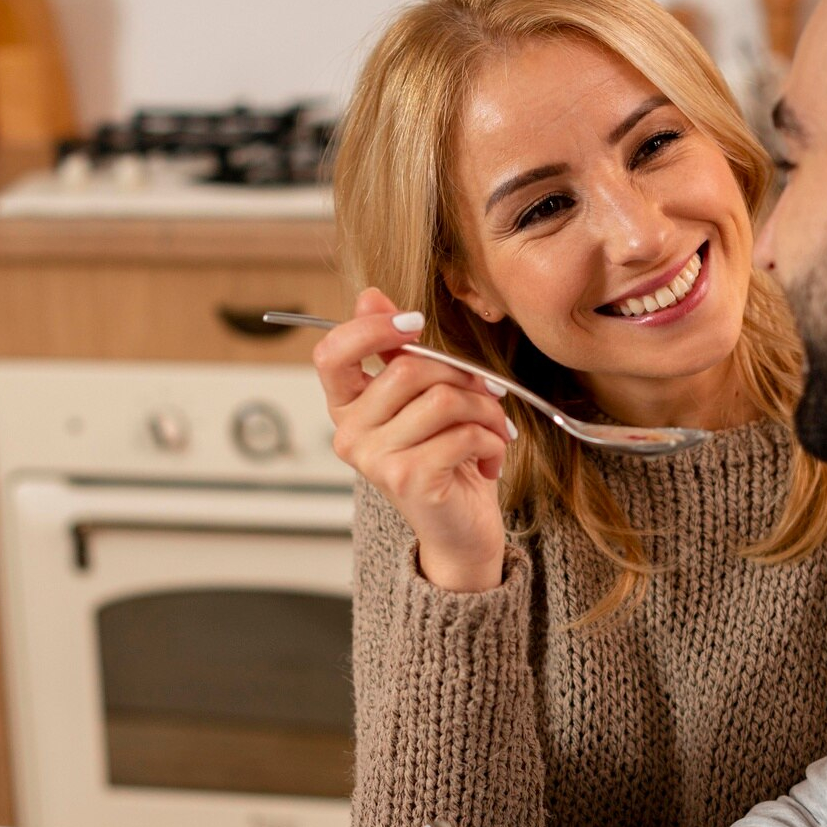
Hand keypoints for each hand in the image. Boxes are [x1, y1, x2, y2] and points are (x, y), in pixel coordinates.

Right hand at [314, 287, 513, 591]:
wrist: (462, 532)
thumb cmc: (446, 462)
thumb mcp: (423, 398)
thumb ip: (397, 351)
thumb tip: (369, 294)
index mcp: (348, 408)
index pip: (333, 353)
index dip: (372, 328)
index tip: (414, 322)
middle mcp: (351, 435)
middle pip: (409, 370)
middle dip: (463, 376)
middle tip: (488, 396)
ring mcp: (377, 460)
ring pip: (443, 399)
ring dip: (485, 410)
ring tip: (493, 430)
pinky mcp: (410, 479)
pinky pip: (462, 433)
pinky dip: (491, 441)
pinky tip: (489, 459)